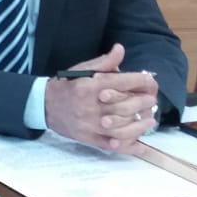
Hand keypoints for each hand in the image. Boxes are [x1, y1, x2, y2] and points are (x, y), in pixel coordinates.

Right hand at [45, 43, 160, 150]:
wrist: (44, 105)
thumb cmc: (67, 85)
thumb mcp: (82, 69)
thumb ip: (104, 62)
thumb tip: (120, 49)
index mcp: (91, 85)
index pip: (124, 82)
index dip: (141, 81)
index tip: (149, 81)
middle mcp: (92, 105)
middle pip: (126, 105)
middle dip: (144, 102)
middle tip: (152, 101)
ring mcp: (90, 124)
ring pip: (122, 128)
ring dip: (140, 126)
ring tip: (149, 121)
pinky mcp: (88, 137)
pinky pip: (111, 145)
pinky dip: (127, 147)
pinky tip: (139, 145)